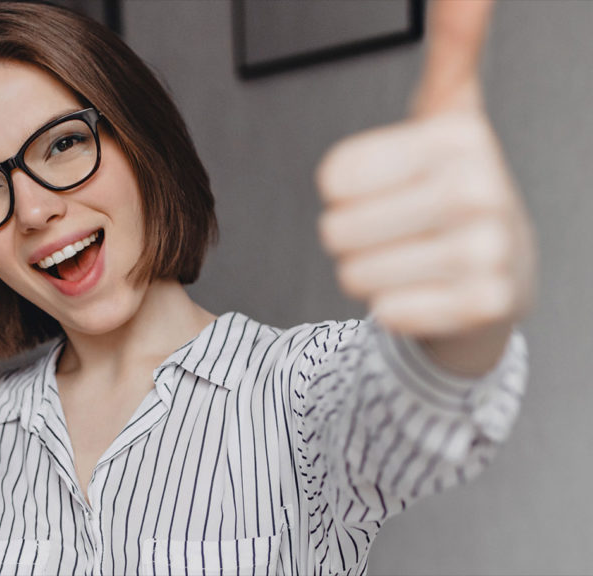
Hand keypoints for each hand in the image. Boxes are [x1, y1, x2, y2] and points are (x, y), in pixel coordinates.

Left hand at [316, 0, 535, 373]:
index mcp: (457, 137)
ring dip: (371, 273)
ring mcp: (489, 253)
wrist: (502, 273)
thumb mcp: (448, 111)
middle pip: (338, 231)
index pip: (333, 179)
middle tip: (400, 229)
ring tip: (415, 258)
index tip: (388, 186)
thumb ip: (453, 46)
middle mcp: (480, 190)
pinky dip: (396, 308)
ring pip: (356, 276)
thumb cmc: (455, 189)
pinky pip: (387, 313)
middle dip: (353, 237)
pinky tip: (431, 291)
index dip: (344, 190)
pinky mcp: (485, 307)